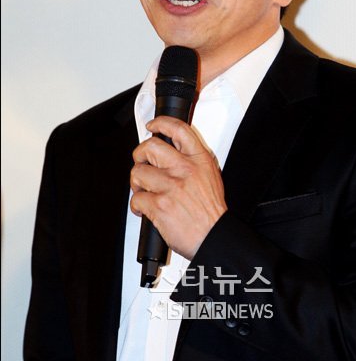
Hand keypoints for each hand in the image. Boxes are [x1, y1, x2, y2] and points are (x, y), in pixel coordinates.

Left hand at [130, 116, 226, 259]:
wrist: (215, 237)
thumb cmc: (211, 212)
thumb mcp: (210, 176)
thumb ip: (192, 161)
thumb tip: (171, 152)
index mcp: (199, 160)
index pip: (178, 129)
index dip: (161, 124)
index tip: (152, 126)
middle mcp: (185, 170)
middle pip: (150, 147)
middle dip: (140, 155)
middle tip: (142, 163)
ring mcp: (171, 187)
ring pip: (138, 173)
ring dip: (137, 183)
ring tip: (146, 191)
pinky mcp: (160, 205)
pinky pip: (136, 198)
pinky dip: (137, 205)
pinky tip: (145, 208)